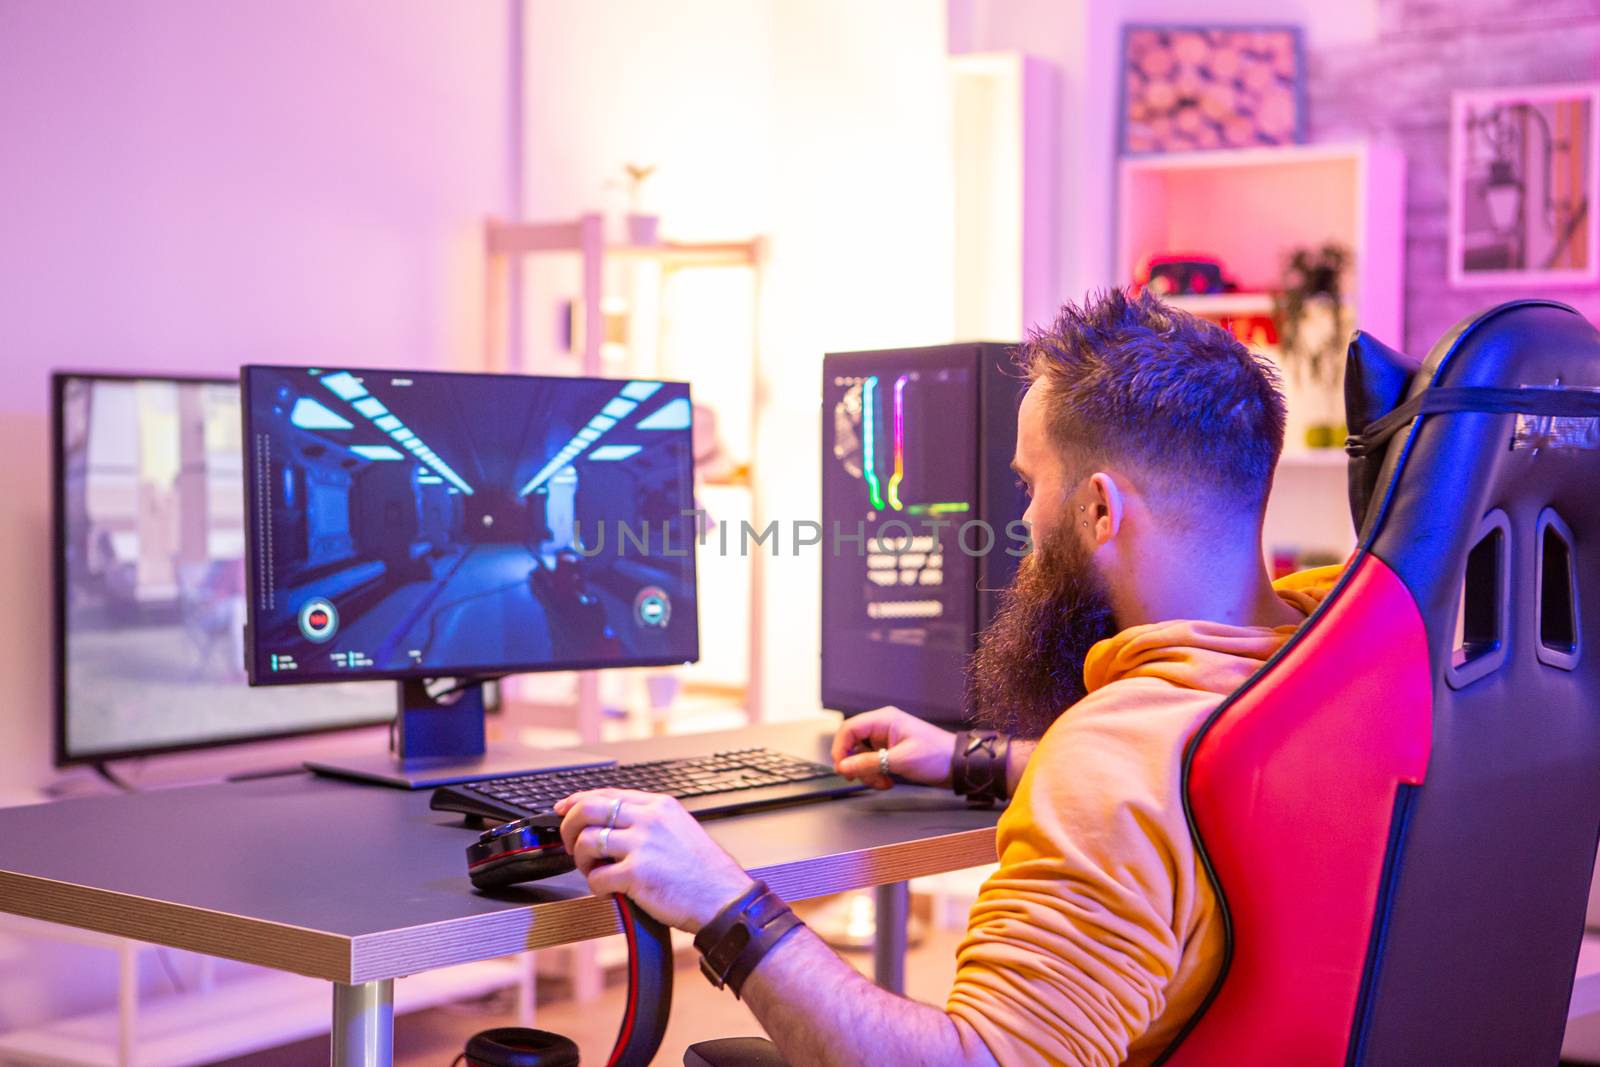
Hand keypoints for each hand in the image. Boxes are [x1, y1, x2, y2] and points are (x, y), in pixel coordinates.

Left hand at [552, 788, 755, 932]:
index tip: (564, 808)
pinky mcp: (636, 874)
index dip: (578, 800)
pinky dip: (595, 886)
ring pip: (587, 841)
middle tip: (570, 842)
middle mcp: (649, 819)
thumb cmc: (705, 872)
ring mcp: (642, 845)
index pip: (607, 793)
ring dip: (581, 859)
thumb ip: (649, 822)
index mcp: (660, 806)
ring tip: (593, 870)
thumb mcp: (680, 829)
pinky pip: (596, 877)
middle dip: (569, 826)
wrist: (724, 900)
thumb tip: (611, 824)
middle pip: (589, 809)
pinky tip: (607, 890)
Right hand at [830, 706, 955, 789]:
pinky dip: (875, 775)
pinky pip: (872, 763)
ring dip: (867, 773)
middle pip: (852, 744)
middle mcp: (882, 727)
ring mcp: (885, 740)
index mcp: (884, 720)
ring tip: (883, 783)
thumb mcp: (900, 760)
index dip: (841, 748)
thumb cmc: (934, 756)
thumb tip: (843, 766)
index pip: (849, 728)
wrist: (956, 766)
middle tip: (860, 779)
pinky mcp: (889, 753)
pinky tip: (888, 782)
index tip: (842, 768)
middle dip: (855, 765)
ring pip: (861, 757)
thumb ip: (869, 763)